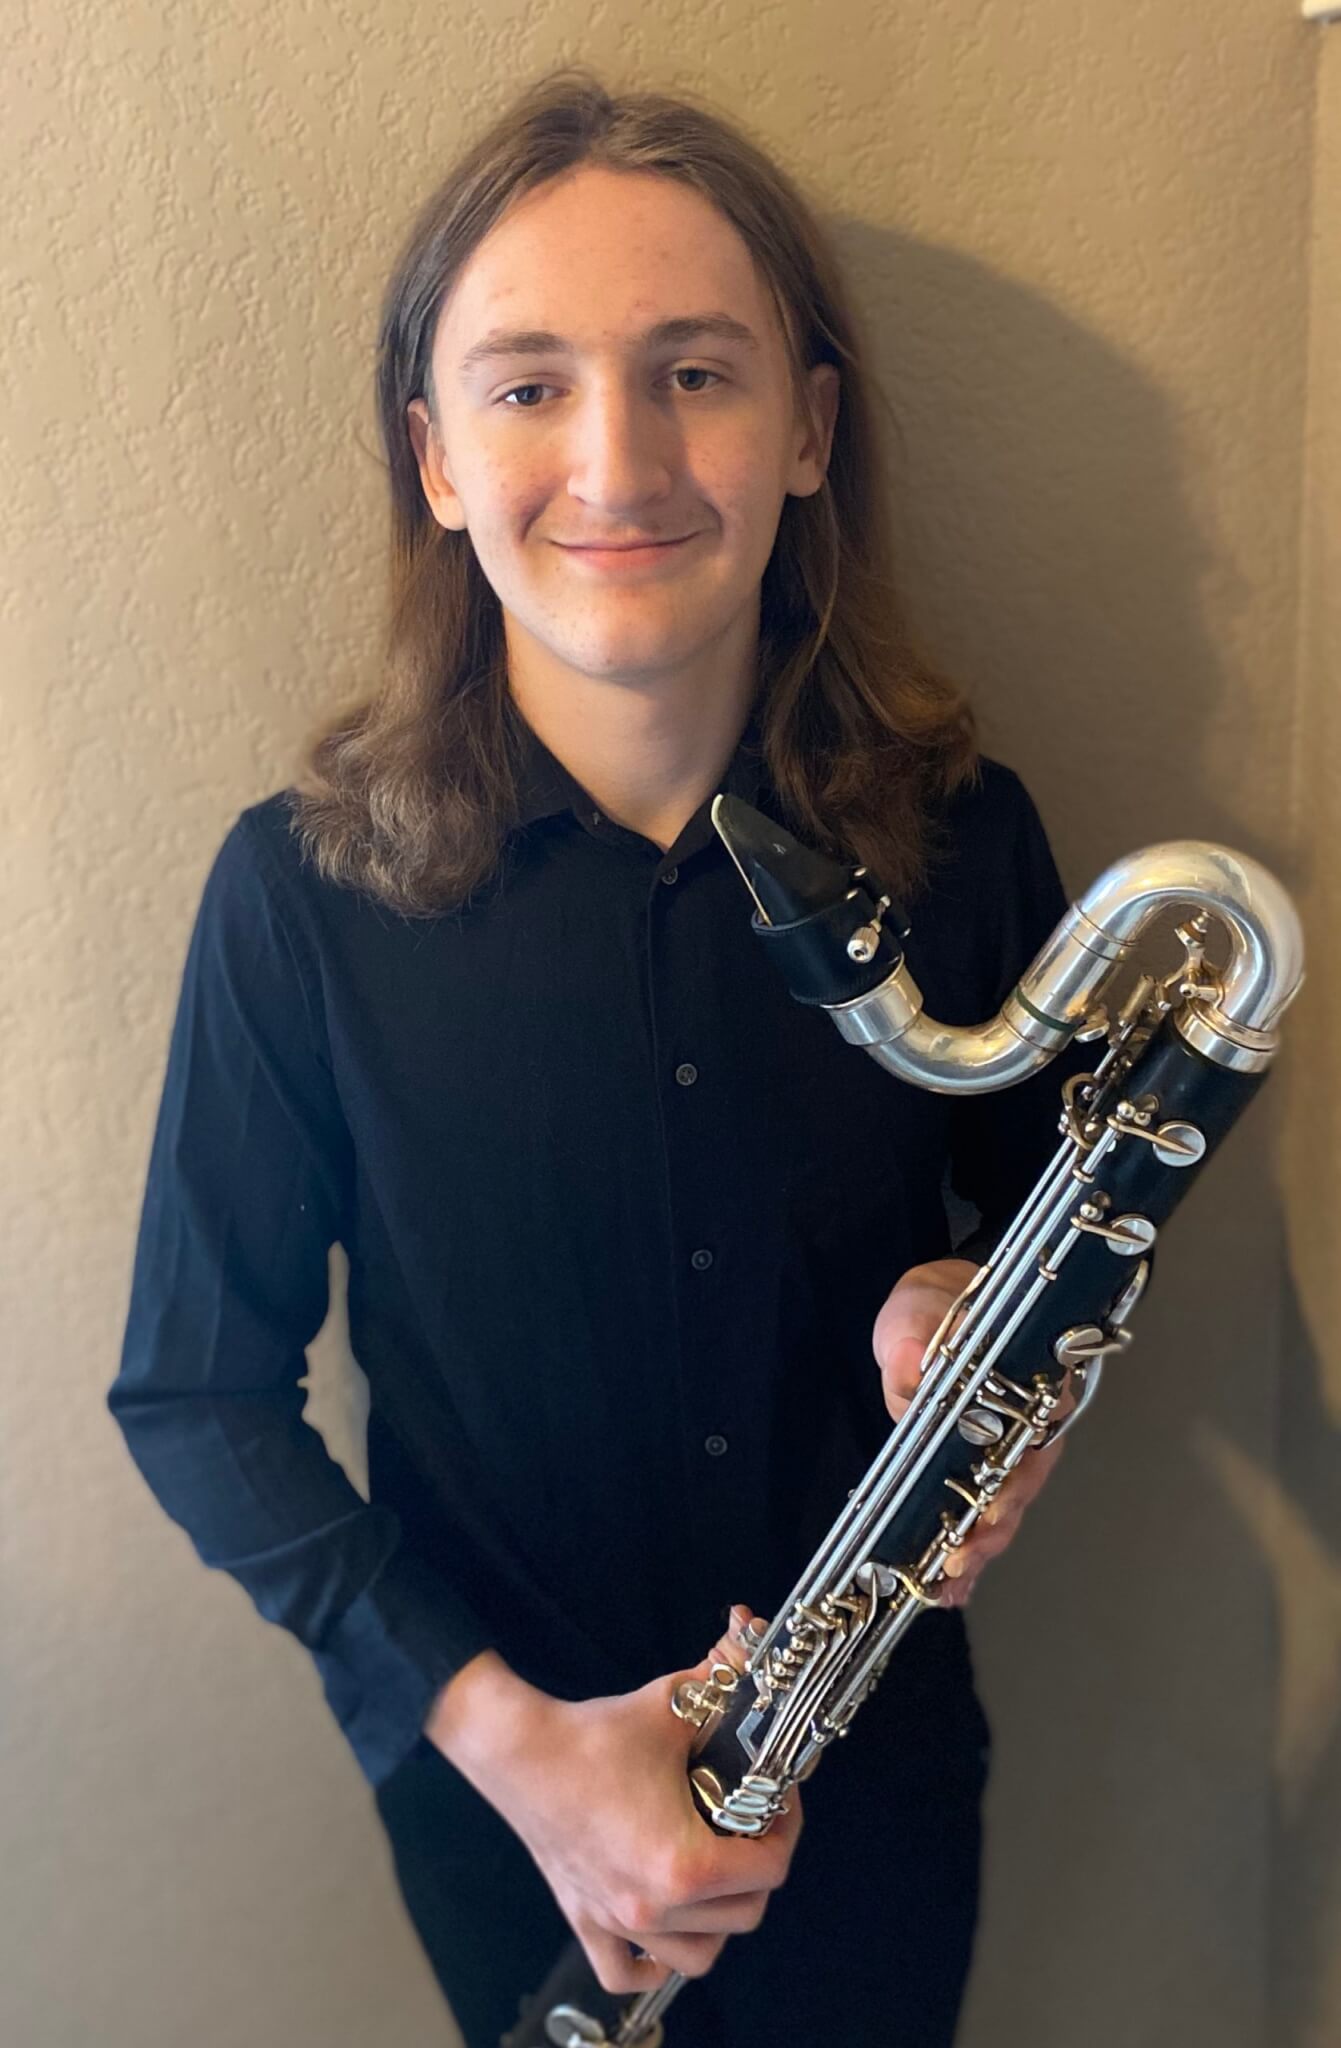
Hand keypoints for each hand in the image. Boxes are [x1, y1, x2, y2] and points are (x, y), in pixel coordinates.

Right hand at [460, 1604, 801, 1997]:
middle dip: (760, 1867)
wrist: (520, 1751)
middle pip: (745, 1915)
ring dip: (719, 1921)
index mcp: (683, 1864)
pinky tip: (664, 1930)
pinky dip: (652, 1963)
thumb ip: (724, 1677)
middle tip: (754, 1825)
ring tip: (718, 1873)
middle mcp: (653, 1907)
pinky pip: (626, 1970)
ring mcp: (617, 1921)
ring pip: (698, 1955)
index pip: (771, 1869)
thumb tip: (755, 1641)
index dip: (788, 1828)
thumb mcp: (674, 1704)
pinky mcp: (585, 1920)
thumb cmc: (593, 1735)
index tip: (779, 1800)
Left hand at [871, 1257, 1069, 1607]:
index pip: (1028, 1436)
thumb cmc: (937, 1307)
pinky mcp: (981, 1472)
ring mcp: (1009, 1453)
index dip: (1009, 1480)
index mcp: (1026, 1380)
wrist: (940, 1308)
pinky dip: (966, 1554)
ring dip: (976, 1553)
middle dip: (989, 1533)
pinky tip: (945, 1591)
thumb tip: (910, 1361)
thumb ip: (918, 1333)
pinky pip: (981, 1516)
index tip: (987, 1512)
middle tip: (957, 1565)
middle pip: (1020, 1487)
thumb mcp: (919, 1309)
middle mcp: (1031, 1424)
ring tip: (945, 1591)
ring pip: (1003, 1511)